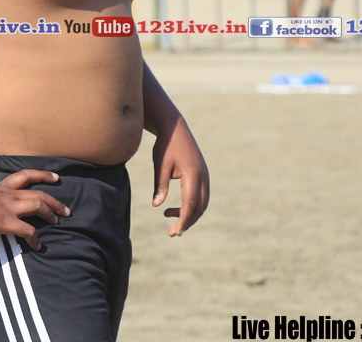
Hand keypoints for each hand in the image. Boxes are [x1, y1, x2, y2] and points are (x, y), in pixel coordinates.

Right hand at [0, 169, 70, 249]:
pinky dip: (35, 238)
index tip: (55, 177)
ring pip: (38, 205)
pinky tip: (38, 245)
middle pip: (38, 193)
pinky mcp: (6, 222)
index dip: (43, 175)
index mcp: (1, 187)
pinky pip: (27, 230)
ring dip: (51, 214)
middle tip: (66, 210)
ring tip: (58, 221)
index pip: (26, 176)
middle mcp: (9, 195)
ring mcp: (9, 207)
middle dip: (55, 201)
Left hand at [152, 117, 209, 236]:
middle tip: (172, 233)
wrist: (175, 128)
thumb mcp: (160, 165)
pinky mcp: (202, 175)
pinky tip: (177, 209)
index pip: (190, 203)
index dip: (184, 219)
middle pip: (199, 207)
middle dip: (187, 221)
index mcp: (193, 174)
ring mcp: (205, 176)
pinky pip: (201, 196)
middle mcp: (203, 177)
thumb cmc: (165, 146)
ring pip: (202, 203)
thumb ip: (160, 185)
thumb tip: (157, 205)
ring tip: (170, 218)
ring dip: (190, 215)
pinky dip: (192, 206)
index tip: (177, 232)